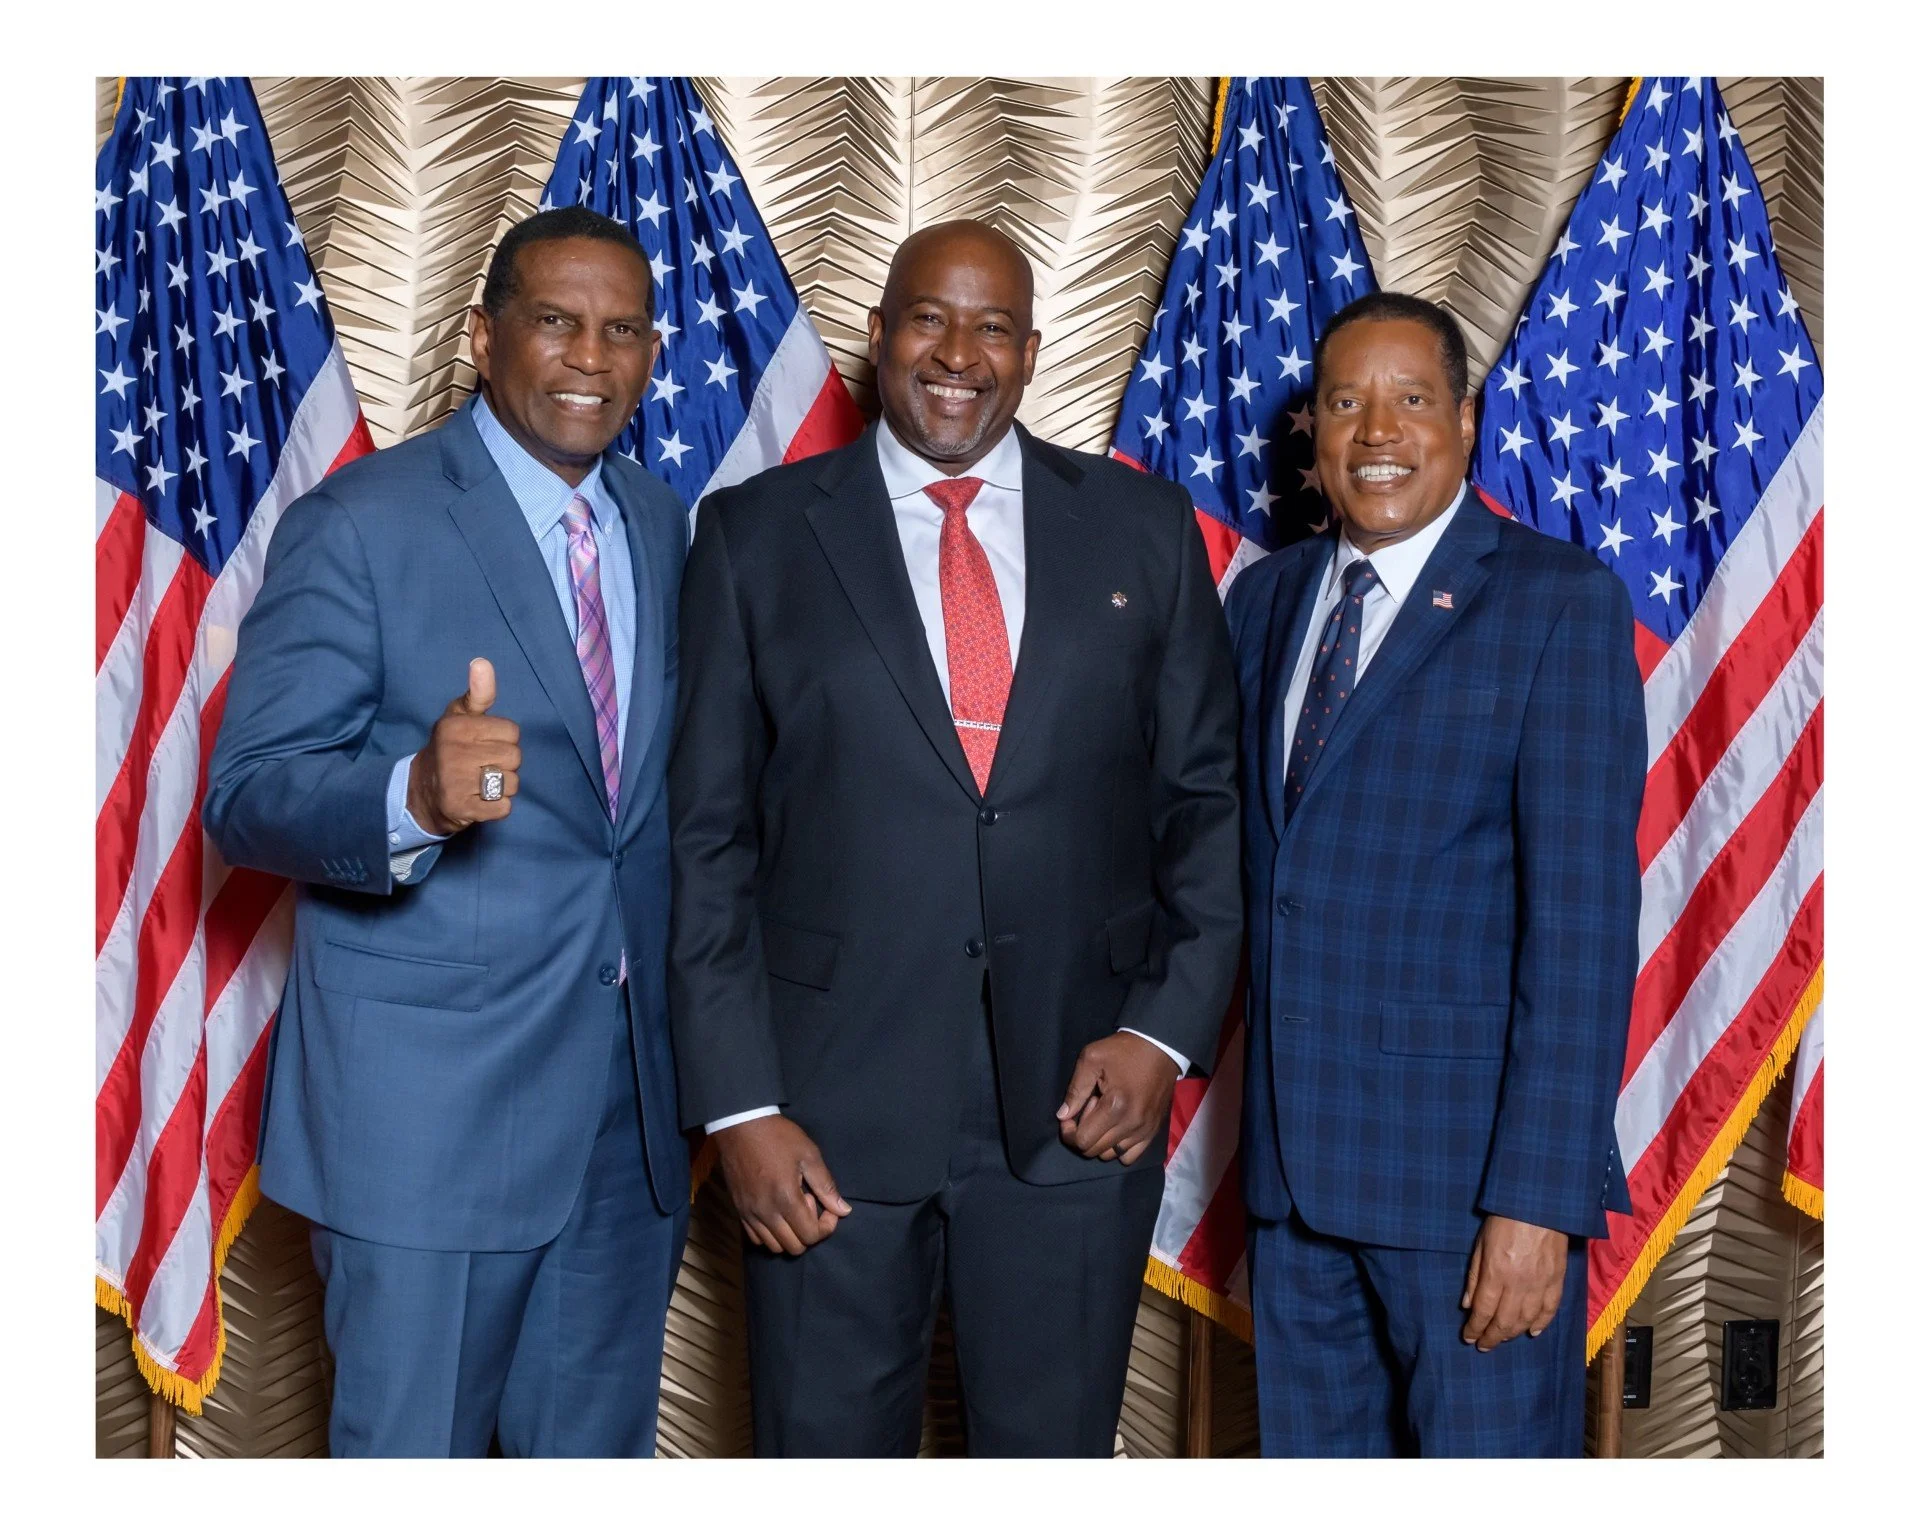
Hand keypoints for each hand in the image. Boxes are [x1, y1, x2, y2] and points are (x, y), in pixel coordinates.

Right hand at [406, 658, 521, 836]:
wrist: (420, 793)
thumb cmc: (450, 748)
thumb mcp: (460, 716)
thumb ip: (478, 693)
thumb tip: (482, 662)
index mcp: (457, 726)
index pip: (513, 732)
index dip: (504, 740)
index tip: (485, 745)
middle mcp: (454, 752)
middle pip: (515, 757)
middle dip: (505, 764)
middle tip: (482, 767)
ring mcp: (456, 782)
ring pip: (512, 783)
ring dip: (502, 788)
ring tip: (480, 784)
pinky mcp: (461, 808)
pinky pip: (503, 807)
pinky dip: (497, 808)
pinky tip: (480, 801)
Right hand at [713, 1115, 851, 1254]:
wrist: (740, 1125)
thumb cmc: (778, 1136)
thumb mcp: (809, 1154)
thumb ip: (826, 1186)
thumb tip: (844, 1211)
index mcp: (786, 1198)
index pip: (810, 1235)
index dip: (826, 1226)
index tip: (827, 1208)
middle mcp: (766, 1213)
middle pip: (794, 1247)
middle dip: (809, 1232)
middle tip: (809, 1204)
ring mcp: (749, 1214)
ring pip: (774, 1247)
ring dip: (790, 1235)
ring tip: (792, 1208)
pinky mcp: (739, 1211)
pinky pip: (756, 1239)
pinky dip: (771, 1235)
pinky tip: (777, 1214)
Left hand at [1055, 1032, 1178, 1164]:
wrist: (1160, 1047)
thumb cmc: (1123, 1051)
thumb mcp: (1091, 1059)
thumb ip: (1075, 1090)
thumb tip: (1062, 1116)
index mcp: (1115, 1106)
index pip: (1083, 1140)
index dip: (1069, 1132)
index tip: (1069, 1117)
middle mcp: (1131, 1124)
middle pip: (1095, 1151)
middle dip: (1084, 1134)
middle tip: (1089, 1110)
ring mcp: (1144, 1130)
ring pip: (1111, 1155)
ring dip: (1100, 1141)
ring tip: (1104, 1117)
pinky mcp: (1153, 1131)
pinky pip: (1131, 1156)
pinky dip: (1118, 1148)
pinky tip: (1116, 1128)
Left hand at [1460, 1215, 1568, 1350]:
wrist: (1539, 1205)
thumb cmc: (1504, 1220)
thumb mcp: (1480, 1244)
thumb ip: (1475, 1276)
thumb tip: (1467, 1304)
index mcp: (1496, 1273)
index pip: (1483, 1310)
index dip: (1475, 1328)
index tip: (1468, 1337)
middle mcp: (1519, 1283)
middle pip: (1504, 1321)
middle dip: (1492, 1337)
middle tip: (1483, 1346)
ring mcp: (1540, 1283)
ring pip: (1526, 1320)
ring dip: (1513, 1333)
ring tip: (1502, 1339)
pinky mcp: (1557, 1280)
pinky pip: (1550, 1309)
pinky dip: (1541, 1324)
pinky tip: (1532, 1332)